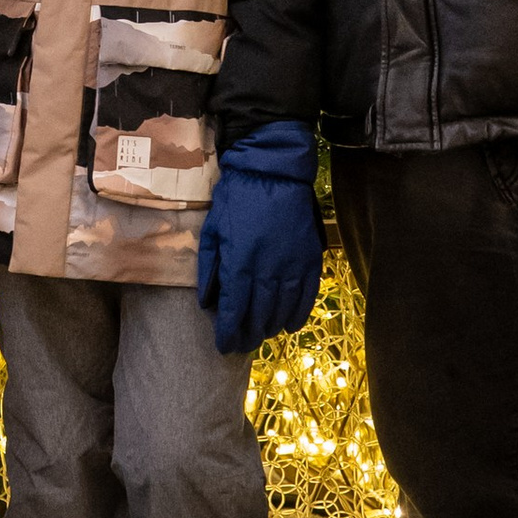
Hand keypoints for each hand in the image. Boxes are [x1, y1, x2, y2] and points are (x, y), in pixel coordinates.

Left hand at [195, 121, 325, 355]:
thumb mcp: (213, 229)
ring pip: (283, 309)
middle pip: (259, 314)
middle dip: (248, 334)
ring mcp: (292, 265)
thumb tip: (207, 302)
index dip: (229, 332)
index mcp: (240, 263)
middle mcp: (267, 270)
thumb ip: (210, 267)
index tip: (224, 345)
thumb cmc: (237, 198)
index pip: (234, 310)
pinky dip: (298, 313)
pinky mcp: (310, 259)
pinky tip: (290, 324)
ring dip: (271, 327)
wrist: (274, 171)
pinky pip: (307, 295)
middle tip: (241, 345)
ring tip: (261, 335)